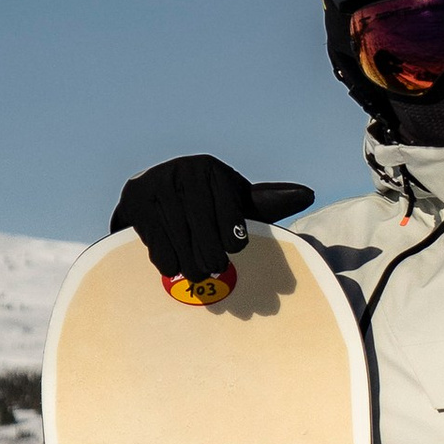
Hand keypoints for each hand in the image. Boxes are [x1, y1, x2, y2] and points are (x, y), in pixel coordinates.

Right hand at [109, 162, 312, 284]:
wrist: (148, 189)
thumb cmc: (202, 200)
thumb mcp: (232, 198)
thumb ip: (267, 201)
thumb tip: (308, 194)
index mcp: (212, 169)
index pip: (230, 213)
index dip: (234, 236)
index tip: (234, 247)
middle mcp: (185, 171)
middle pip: (204, 229)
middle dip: (212, 256)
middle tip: (215, 270)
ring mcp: (157, 184)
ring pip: (181, 239)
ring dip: (190, 264)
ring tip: (196, 274)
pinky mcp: (135, 201)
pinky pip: (157, 241)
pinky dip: (167, 260)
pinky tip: (173, 265)